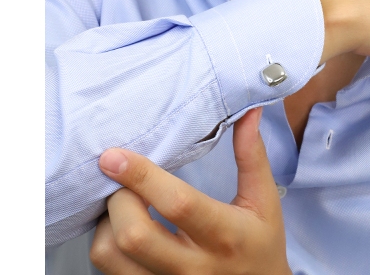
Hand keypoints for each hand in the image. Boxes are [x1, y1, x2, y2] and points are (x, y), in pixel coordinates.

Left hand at [89, 108, 291, 274]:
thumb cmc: (260, 243)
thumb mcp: (263, 201)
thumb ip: (252, 155)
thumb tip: (249, 111)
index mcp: (224, 234)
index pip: (177, 203)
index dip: (142, 177)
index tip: (115, 155)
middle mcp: (193, 267)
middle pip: (133, 235)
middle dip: (118, 198)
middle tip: (120, 179)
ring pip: (111, 258)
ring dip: (106, 222)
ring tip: (121, 202)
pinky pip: (108, 273)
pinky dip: (105, 245)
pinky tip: (120, 227)